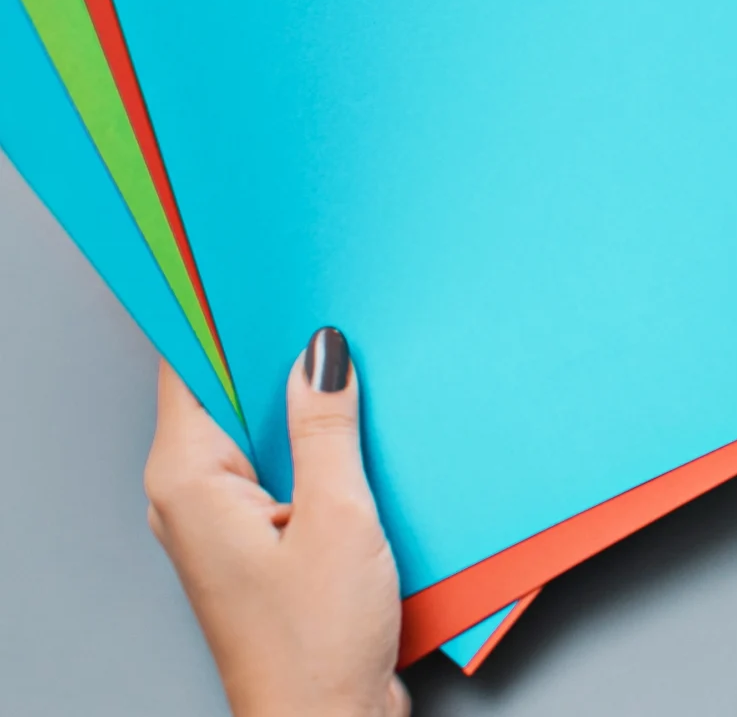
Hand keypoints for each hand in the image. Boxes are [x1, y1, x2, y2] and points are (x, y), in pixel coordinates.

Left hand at [145, 331, 406, 716]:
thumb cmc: (315, 644)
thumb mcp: (339, 517)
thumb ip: (327, 427)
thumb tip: (321, 353)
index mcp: (189, 481)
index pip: (190, 367)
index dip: (227, 315)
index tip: (269, 272)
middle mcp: (194, 496)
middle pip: (228, 394)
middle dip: (281, 353)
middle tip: (337, 310)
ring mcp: (228, 520)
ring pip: (263, 431)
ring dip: (309, 404)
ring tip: (362, 367)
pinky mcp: (265, 540)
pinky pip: (288, 467)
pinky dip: (322, 445)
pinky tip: (367, 433)